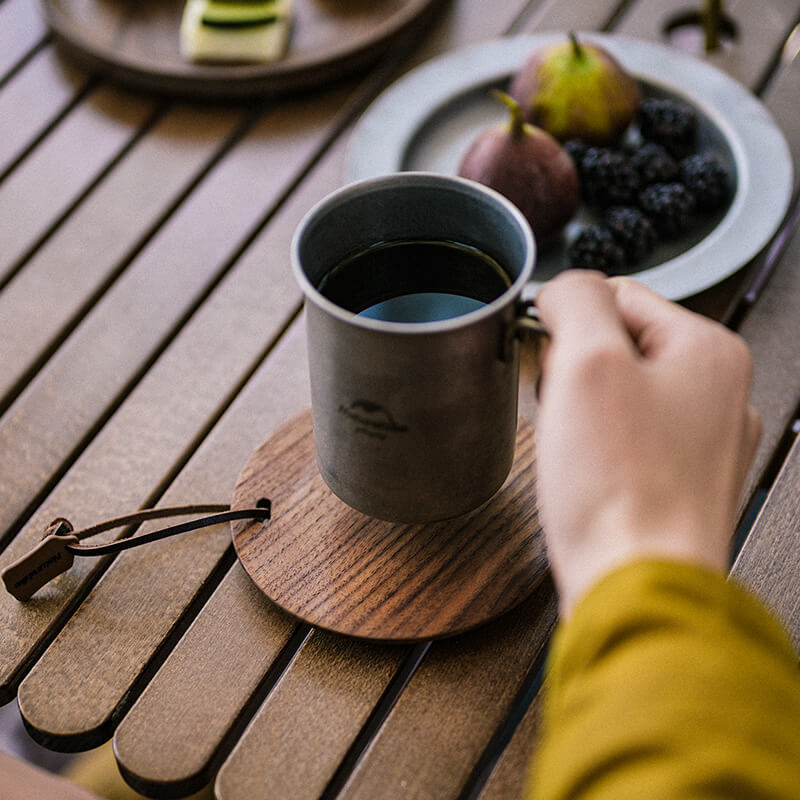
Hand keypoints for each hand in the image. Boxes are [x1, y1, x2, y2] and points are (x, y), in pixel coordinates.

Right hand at [534, 270, 760, 617]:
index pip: (617, 295)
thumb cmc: (621, 487)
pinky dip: (597, 451)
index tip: (548, 361)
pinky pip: (626, 441)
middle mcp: (719, 394)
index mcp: (708, 351)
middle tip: (567, 413)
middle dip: (574, 373)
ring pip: (618, 395)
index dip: (567, 324)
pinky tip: (590, 477)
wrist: (637, 586)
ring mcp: (705, 442)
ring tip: (578, 452)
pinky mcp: (681, 482)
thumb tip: (565, 289)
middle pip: (618, 347)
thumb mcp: (587, 362)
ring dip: (581, 413)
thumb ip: (576, 300)